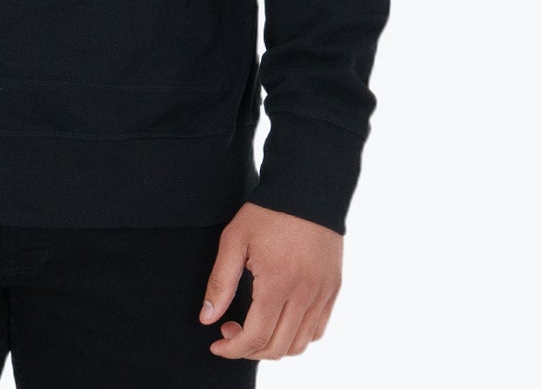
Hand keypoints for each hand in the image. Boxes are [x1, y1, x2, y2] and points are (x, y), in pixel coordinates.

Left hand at [199, 202, 341, 360]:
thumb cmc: (267, 213)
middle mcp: (304, 295)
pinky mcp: (333, 290)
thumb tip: (207, 319)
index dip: (233, 349)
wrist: (308, 189)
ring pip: (300, 344)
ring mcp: (322, 294)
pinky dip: (297, 336)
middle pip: (277, 348)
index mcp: (278, 283)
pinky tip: (279, 320)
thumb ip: (220, 282)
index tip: (216, 344)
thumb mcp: (234, 240)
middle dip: (249, 350)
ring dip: (273, 347)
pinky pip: (317, 330)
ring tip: (254, 327)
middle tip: (230, 330)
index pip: (256, 337)